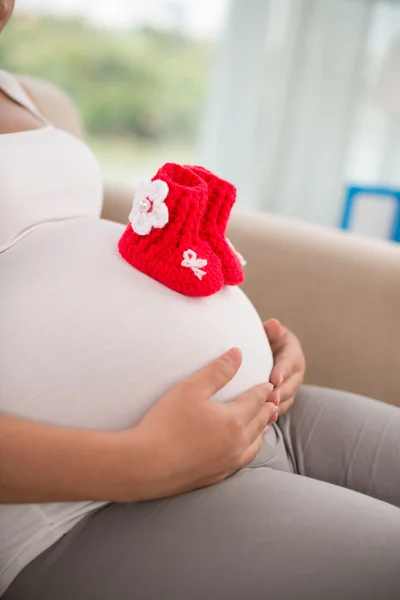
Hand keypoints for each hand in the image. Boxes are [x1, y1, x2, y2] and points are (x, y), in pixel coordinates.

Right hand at [119, 348, 277, 500]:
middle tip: (273, 401)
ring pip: (255, 444)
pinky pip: (242, 461)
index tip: (268, 383)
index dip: (263, 390)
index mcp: (234, 420)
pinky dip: (249, 449)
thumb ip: (217, 371)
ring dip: (262, 430)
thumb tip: (237, 353)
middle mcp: (237, 443)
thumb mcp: (191, 389)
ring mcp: (228, 462)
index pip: (255, 400)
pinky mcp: (216, 476)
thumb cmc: (165, 423)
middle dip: (267, 409)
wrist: (145, 465)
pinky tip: (243, 448)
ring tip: (265, 423)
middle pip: (260, 422)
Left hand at [264, 319, 305, 416]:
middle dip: (281, 392)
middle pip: (291, 384)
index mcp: (292, 353)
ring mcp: (291, 387)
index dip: (283, 370)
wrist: (265, 352)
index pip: (289, 362)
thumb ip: (271, 330)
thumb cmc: (265, 340)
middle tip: (270, 399)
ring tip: (266, 412)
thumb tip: (273, 324)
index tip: (275, 378)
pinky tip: (263, 420)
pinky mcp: (284, 399)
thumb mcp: (269, 332)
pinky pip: (280, 408)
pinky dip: (273, 414)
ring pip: (287, 399)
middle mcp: (296, 372)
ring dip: (277, 406)